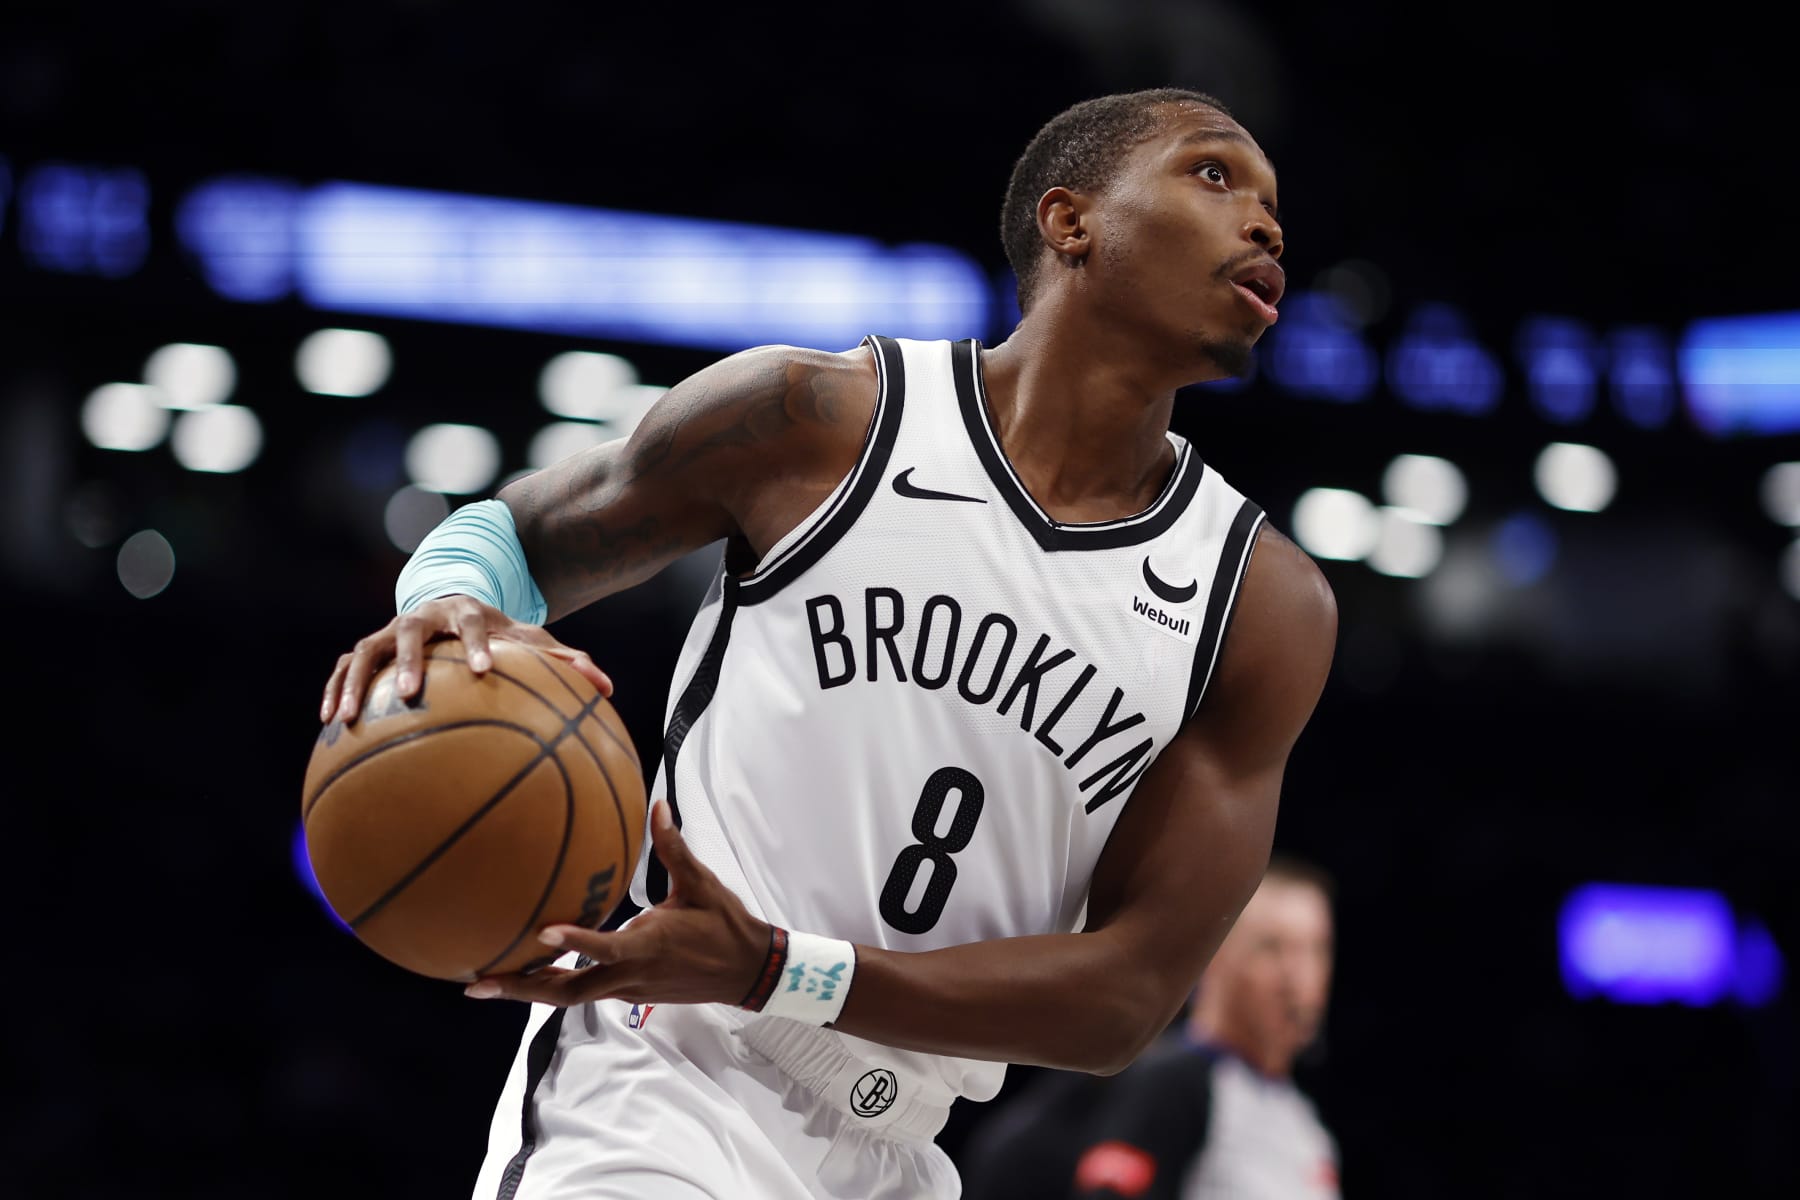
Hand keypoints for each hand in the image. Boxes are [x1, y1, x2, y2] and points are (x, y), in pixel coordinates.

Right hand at [319, 594, 611, 723]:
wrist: (454, 604)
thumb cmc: (498, 633)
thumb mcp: (530, 639)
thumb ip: (566, 661)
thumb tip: (608, 687)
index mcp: (466, 611)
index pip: (473, 624)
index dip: (477, 645)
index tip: (484, 672)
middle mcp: (424, 616)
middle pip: (410, 631)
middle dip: (408, 661)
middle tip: (409, 694)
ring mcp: (391, 630)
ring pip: (364, 650)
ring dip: (353, 681)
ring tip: (344, 717)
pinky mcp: (369, 647)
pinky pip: (343, 666)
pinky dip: (334, 687)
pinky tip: (328, 720)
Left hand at [464, 802, 770, 1007]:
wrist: (747, 972)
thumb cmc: (725, 925)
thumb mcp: (702, 884)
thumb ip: (674, 848)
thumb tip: (658, 806)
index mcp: (648, 945)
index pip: (605, 948)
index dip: (575, 942)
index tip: (542, 932)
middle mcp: (631, 974)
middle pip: (568, 992)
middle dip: (522, 988)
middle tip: (479, 982)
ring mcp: (628, 988)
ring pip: (570, 997)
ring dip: (531, 990)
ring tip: (489, 981)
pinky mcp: (630, 993)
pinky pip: (584, 992)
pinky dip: (554, 984)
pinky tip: (532, 971)